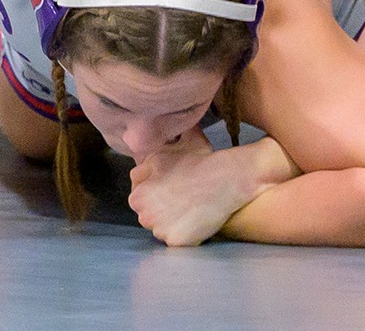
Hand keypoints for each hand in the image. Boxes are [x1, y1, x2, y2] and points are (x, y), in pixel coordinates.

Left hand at [128, 129, 261, 246]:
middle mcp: (142, 210)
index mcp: (138, 190)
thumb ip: (164, 138)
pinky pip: (175, 240)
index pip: (139, 195)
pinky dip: (184, 234)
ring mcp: (157, 228)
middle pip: (148, 213)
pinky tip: (196, 222)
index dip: (156, 190)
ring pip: (160, 228)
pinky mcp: (174, 241)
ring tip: (191, 210)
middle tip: (182, 200)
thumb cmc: (203, 160)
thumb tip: (163, 124)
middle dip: (160, 208)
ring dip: (172, 223)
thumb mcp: (178, 143)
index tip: (172, 188)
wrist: (226, 178)